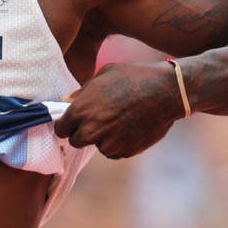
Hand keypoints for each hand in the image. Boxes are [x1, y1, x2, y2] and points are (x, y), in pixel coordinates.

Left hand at [54, 62, 182, 157]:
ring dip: (103, 138)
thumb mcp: (103, 75)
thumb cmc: (134, 77)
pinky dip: (119, 144)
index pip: (60, 129)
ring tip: (120, 120)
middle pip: (76, 141)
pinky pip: (115, 152)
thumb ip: (82, 91)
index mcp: (80, 111)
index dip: (67, 125)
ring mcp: (109, 143)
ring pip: (98, 146)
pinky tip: (130, 127)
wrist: (166, 91)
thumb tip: (68, 100)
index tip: (74, 122)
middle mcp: (91, 130)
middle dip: (83, 133)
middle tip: (99, 120)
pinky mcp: (126, 151)